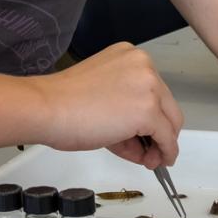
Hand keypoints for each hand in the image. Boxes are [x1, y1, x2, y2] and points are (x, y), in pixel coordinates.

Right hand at [33, 43, 183, 168]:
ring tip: (145, 159)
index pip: (152, 91)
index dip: (150, 117)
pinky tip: (155, 162)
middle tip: (148, 152)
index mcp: (130, 56)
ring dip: (160, 144)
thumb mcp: (101, 97)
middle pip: (166, 105)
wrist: (47, 108)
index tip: (143, 134)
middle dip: (158, 132)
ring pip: (170, 121)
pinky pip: (166, 138)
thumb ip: (125, 110)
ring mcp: (149, 86)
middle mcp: (144, 65)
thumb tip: (142, 139)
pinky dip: (165, 152)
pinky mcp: (148, 110)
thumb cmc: (62, 102)